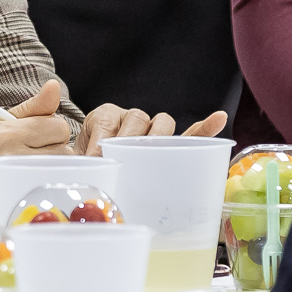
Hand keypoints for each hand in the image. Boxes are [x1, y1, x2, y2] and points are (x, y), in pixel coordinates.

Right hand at [0, 79, 77, 230]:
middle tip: (31, 150)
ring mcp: (19, 185)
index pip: (58, 126)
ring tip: (29, 165)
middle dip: (52, 147)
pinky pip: (51, 190)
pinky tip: (28, 182)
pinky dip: (45, 185)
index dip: (49, 127)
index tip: (35, 133)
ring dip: (51, 166)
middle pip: (64, 149)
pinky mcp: (22, 203)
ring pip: (60, 170)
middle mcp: (14, 159)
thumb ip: (32, 107)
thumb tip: (54, 86)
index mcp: (7, 135)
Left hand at [76, 104, 229, 153]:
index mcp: (103, 117)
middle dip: (130, 140)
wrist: (91, 173)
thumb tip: (88, 168)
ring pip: (161, 126)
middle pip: (137, 120)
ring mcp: (151, 130)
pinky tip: (219, 118)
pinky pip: (189, 135)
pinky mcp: (168, 145)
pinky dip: (203, 129)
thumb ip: (78, 160)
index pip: (107, 120)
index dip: (103, 139)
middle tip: (125, 158)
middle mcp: (128, 118)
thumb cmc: (82, 168)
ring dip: (158, 139)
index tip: (97, 158)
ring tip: (150, 157)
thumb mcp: (72, 160)